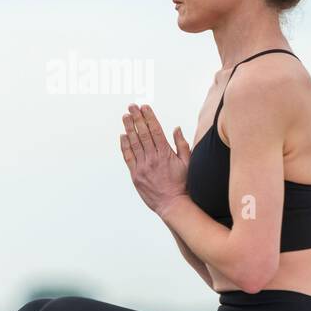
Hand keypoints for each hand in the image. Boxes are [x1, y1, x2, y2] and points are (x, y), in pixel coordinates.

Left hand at [119, 103, 189, 217]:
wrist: (173, 204)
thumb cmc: (182, 184)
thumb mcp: (187, 162)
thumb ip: (181, 144)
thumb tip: (176, 128)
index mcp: (165, 153)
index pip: (155, 130)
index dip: (149, 117)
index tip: (144, 107)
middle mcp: (152, 158)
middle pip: (143, 134)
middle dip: (137, 118)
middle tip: (131, 106)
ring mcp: (143, 166)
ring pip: (134, 143)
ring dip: (129, 128)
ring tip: (126, 116)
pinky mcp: (135, 175)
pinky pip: (128, 157)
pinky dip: (125, 146)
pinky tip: (123, 136)